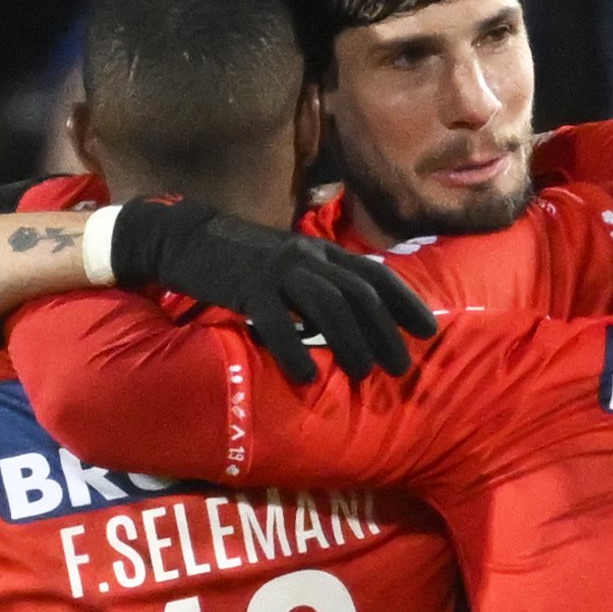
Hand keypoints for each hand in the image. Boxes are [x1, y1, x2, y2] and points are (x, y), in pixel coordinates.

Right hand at [101, 198, 434, 385]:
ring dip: (350, 342)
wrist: (185, 236)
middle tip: (401, 366)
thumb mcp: (287, 264)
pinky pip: (276, 321)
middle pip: (358, 293)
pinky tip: (304, 375)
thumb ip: (316, 286)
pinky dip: (293, 349)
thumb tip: (347, 322)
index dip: (405, 302)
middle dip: (385, 331)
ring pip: (327, 304)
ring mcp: (277, 270)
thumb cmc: (238, 259)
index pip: (374, 274)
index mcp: (319, 250)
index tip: (427, 330)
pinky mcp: (246, 286)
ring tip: (363, 374)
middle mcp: (306, 255)